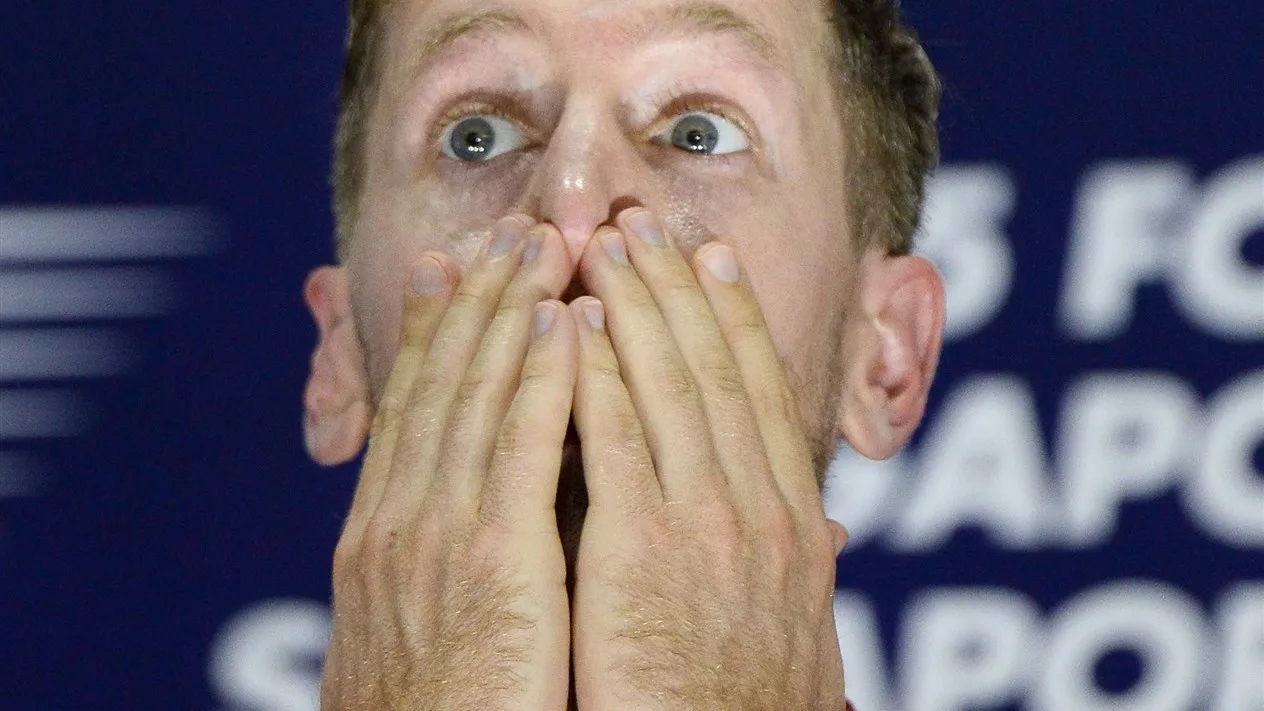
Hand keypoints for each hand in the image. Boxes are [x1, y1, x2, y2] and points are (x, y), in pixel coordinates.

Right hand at [321, 216, 575, 710]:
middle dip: (475, 297)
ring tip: (539, 241)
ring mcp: (440, 538)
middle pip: (440, 382)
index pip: (414, 407)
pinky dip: (539, 379)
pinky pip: (519, 451)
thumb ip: (451, 567)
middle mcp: (402, 520)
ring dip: (510, 310)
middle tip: (506, 225)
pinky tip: (563, 323)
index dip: (436, 329)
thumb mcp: (418, 634)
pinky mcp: (493, 566)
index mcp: (384, 536)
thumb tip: (473, 533)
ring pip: (476, 395)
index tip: (456, 265)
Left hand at [568, 209, 846, 709]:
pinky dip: (595, 375)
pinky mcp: (642, 557)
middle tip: (646, 221)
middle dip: (678, 286)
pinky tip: (568, 328)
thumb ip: (785, 566)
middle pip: (718, 370)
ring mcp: (706, 530)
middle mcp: (760, 513)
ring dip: (633, 306)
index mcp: (795, 527)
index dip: (736, 316)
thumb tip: (809, 531)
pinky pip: (615, 443)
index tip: (712, 259)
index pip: (763, 395)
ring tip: (600, 245)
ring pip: (670, 387)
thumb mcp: (790, 631)